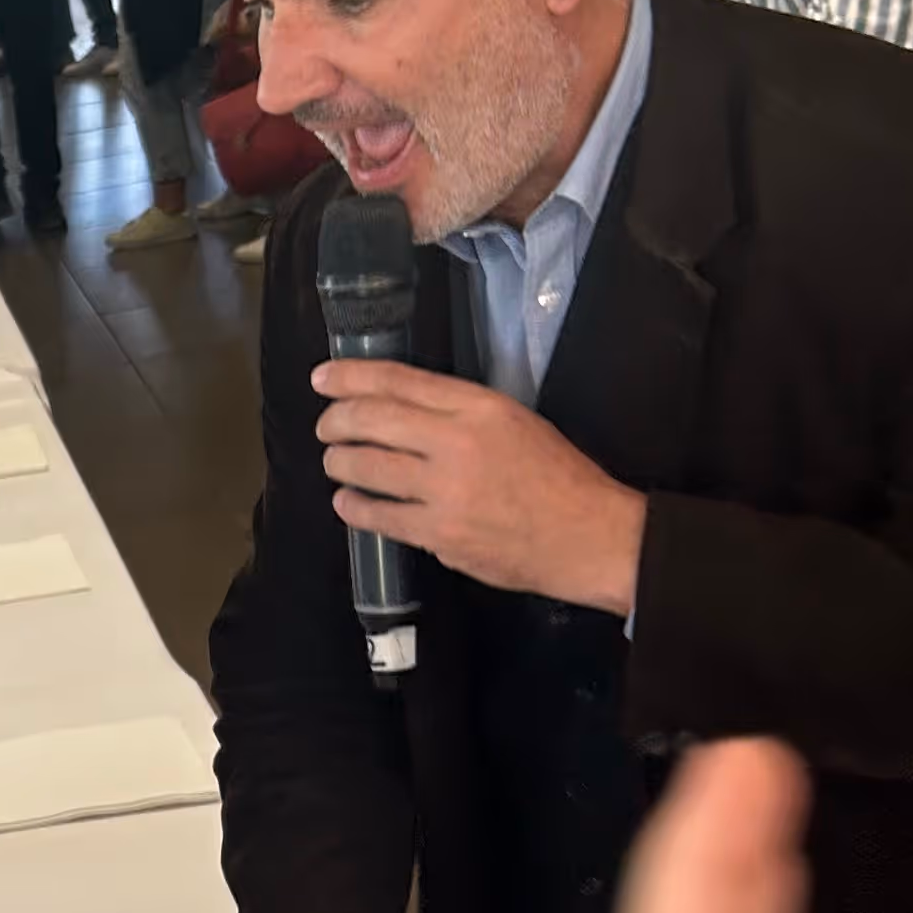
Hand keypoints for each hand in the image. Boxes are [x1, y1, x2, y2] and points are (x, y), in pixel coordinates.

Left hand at [313, 360, 645, 611]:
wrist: (588, 535)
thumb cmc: (557, 476)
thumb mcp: (515, 420)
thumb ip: (458, 411)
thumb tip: (398, 408)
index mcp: (479, 407)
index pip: (400, 381)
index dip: (351, 376)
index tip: (323, 377)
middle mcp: (458, 442)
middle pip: (371, 420)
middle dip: (335, 421)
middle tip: (326, 426)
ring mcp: (446, 491)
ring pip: (366, 467)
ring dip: (338, 462)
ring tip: (334, 461)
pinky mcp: (440, 534)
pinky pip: (380, 517)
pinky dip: (354, 506)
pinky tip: (348, 501)